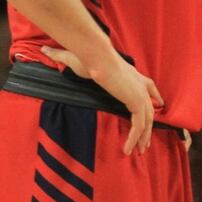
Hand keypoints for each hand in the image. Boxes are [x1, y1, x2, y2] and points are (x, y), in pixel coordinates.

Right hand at [41, 45, 161, 154]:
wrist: (96, 57)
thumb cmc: (87, 57)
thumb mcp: (74, 60)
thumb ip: (60, 57)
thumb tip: (43, 50)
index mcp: (132, 74)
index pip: (149, 86)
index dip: (154, 95)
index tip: (159, 103)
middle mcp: (139, 84)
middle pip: (150, 108)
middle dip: (149, 126)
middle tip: (146, 141)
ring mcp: (141, 94)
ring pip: (147, 121)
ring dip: (143, 137)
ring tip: (138, 151)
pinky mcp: (137, 103)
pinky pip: (139, 126)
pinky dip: (134, 139)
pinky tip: (128, 150)